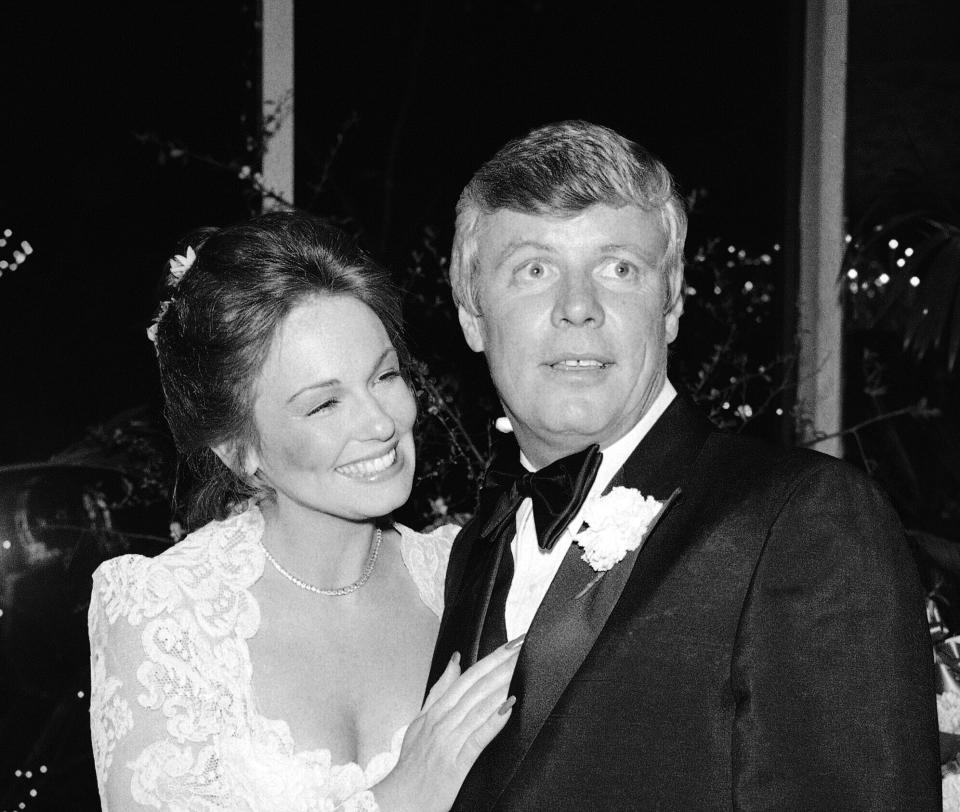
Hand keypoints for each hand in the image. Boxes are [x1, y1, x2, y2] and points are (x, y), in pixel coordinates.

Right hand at [373, 636, 522, 811]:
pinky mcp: (455, 763)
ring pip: (478, 707)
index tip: (511, 645)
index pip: (468, 677)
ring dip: (501, 686)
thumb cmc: (411, 765)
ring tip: (520, 670)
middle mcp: (442, 721)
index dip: (491, 659)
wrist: (399, 800)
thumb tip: (455, 661)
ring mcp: (448, 741)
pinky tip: (508, 708)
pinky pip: (477, 738)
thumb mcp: (420, 721)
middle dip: (501, 666)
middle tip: (523, 649)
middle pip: (476, 687)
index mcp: (436, 711)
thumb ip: (439, 691)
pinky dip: (492, 722)